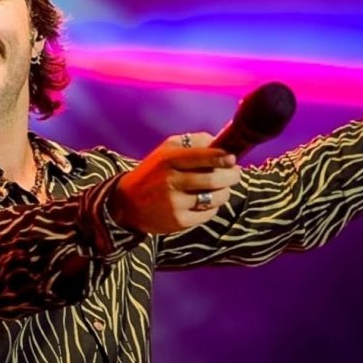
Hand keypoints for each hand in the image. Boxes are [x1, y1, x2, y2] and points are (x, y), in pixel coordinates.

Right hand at [110, 133, 240, 234]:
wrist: (126, 204)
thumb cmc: (152, 173)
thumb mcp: (165, 151)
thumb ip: (193, 142)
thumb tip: (220, 140)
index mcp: (169, 161)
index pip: (201, 157)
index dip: (222, 158)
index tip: (232, 158)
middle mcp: (171, 182)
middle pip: (213, 180)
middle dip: (231, 176)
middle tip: (235, 173)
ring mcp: (175, 204)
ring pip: (215, 198)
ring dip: (224, 192)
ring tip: (222, 187)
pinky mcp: (179, 222)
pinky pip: (208, 214)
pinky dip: (213, 207)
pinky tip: (207, 201)